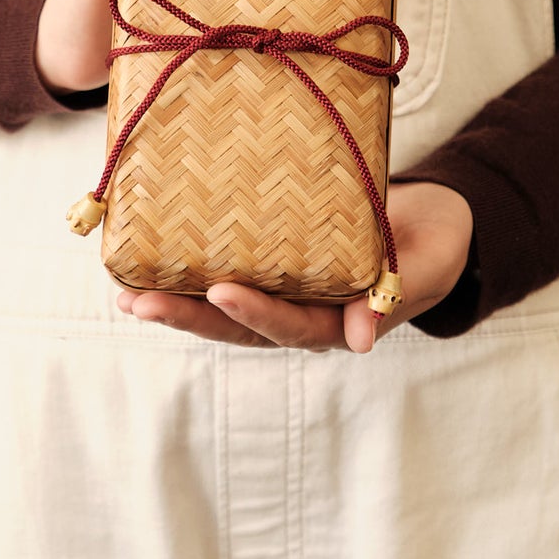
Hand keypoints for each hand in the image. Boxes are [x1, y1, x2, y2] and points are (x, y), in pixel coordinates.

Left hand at [115, 180, 474, 352]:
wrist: (433, 219)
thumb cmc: (433, 243)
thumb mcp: (428, 266)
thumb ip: (397, 296)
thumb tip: (361, 339)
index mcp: (340, 320)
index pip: (290, 326)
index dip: (255, 313)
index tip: (221, 292)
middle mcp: (303, 314)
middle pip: (237, 327)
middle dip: (186, 317)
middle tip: (137, 303)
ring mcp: (285, 292)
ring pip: (221, 308)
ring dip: (173, 302)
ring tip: (125, 293)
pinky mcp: (274, 263)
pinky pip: (228, 272)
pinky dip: (187, 270)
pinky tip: (148, 257)